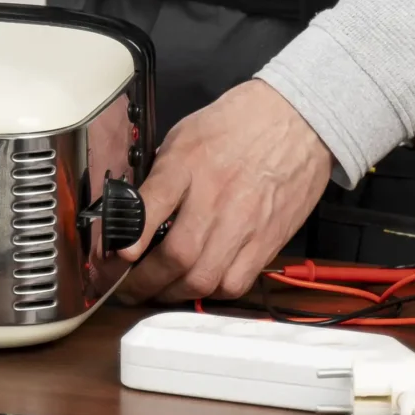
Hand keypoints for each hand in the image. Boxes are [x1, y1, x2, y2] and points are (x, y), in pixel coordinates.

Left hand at [120, 80, 333, 302]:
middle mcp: (215, 196)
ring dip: (174, 294)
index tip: (116, 255)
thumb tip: (136, 209)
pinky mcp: (267, 241)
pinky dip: (211, 292)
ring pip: (203, 279)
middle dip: (144, 282)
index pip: (152, 204)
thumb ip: (161, 173)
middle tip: (128, 287)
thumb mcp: (186, 135)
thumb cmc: (239, 124)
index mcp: (189, 163)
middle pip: (176, 256)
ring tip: (159, 291)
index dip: (131, 236)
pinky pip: (235, 284)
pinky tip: (201, 284)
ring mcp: (243, 222)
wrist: (298, 120)